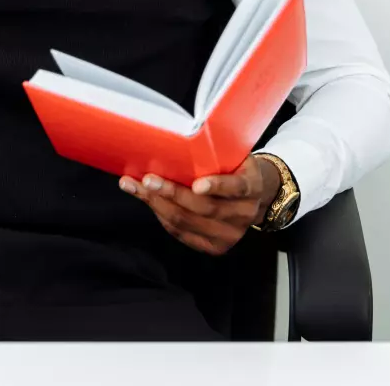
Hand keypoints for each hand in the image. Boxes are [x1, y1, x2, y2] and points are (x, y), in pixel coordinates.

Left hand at [119, 155, 281, 254]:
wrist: (254, 197)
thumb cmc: (234, 168)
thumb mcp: (234, 158)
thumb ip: (215, 156)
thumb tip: (174, 143)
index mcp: (252, 187)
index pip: (236, 188)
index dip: (216, 186)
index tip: (196, 184)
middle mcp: (243, 214)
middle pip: (204, 208)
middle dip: (171, 192)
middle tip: (147, 179)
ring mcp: (230, 235)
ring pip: (187, 222)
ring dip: (157, 204)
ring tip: (135, 187)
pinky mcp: (215, 247)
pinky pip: (181, 233)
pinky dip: (161, 215)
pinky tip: (148, 200)